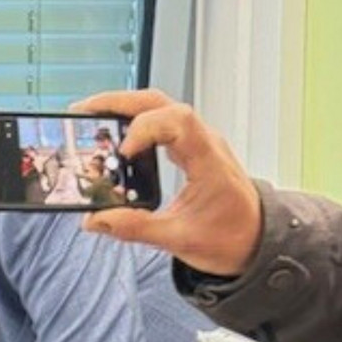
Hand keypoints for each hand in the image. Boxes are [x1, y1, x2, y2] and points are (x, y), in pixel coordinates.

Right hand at [69, 90, 261, 276]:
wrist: (257, 239)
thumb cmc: (230, 237)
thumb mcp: (180, 239)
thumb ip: (135, 228)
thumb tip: (95, 219)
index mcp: (208, 160)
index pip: (177, 121)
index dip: (144, 129)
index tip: (122, 153)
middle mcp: (202, 142)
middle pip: (160, 102)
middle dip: (119, 103)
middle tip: (84, 112)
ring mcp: (195, 143)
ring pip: (158, 107)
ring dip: (122, 108)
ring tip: (89, 118)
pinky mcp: (186, 149)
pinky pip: (158, 124)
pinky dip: (131, 123)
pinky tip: (110, 136)